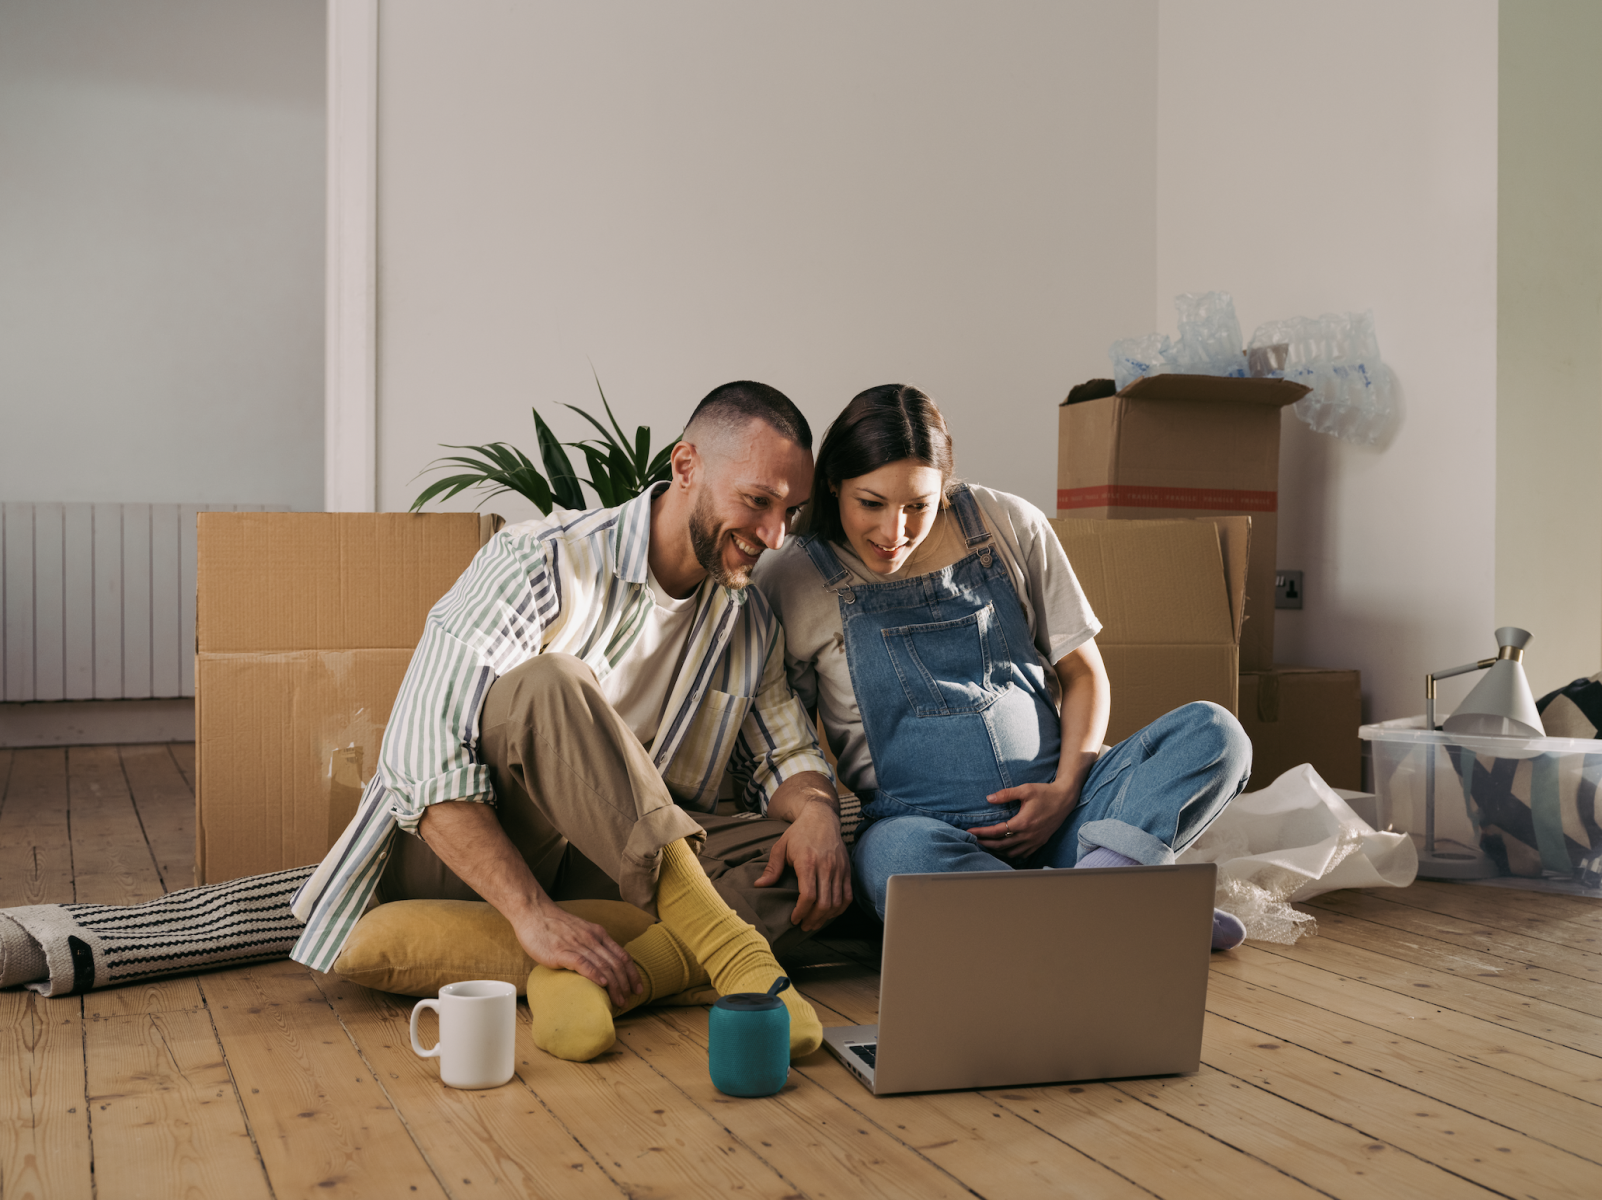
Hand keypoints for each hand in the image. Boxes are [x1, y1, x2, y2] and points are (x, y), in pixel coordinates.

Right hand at [514, 900, 641, 1008]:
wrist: (533, 912)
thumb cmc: (554, 925)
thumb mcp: (580, 932)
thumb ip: (590, 946)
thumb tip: (600, 967)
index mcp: (598, 934)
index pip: (622, 956)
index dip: (632, 974)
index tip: (637, 988)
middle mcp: (592, 939)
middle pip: (616, 964)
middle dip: (625, 984)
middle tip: (629, 1000)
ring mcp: (578, 944)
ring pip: (603, 966)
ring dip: (614, 985)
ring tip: (619, 1000)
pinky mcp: (561, 951)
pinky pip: (583, 963)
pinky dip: (594, 974)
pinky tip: (601, 985)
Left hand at [752, 800, 852, 930]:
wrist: (821, 817)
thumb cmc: (799, 833)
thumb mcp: (781, 847)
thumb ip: (772, 868)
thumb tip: (759, 886)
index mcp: (807, 862)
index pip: (808, 896)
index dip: (801, 912)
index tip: (794, 919)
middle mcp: (826, 867)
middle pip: (824, 903)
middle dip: (813, 919)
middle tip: (804, 926)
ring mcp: (839, 869)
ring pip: (836, 902)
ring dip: (826, 917)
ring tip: (815, 922)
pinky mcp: (847, 870)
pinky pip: (847, 895)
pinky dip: (840, 908)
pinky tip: (830, 913)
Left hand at [968, 781, 1076, 859]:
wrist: (1065, 799)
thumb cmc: (1045, 793)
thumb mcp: (1025, 789)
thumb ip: (1006, 794)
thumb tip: (989, 798)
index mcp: (1023, 823)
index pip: (997, 831)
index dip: (982, 833)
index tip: (970, 832)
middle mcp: (1028, 835)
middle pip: (1002, 845)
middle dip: (986, 844)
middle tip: (974, 841)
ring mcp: (1035, 841)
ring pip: (1012, 852)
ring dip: (998, 851)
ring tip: (987, 846)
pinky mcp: (1040, 842)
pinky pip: (1023, 854)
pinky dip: (1011, 854)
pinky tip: (1005, 850)